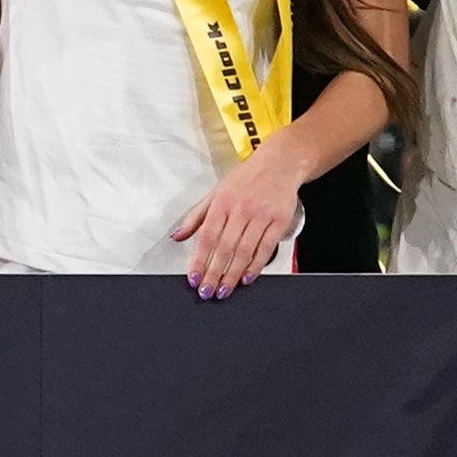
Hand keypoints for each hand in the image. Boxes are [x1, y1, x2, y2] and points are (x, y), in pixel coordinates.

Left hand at [170, 146, 301, 296]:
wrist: (279, 164)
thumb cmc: (245, 180)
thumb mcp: (215, 193)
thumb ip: (195, 217)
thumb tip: (177, 236)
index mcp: (221, 203)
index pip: (206, 237)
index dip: (198, 260)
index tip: (193, 278)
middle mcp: (240, 209)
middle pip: (224, 248)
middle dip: (214, 273)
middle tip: (207, 291)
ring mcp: (261, 215)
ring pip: (244, 250)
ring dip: (233, 274)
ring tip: (224, 290)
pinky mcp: (279, 221)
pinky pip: (266, 247)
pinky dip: (256, 265)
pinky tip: (247, 278)